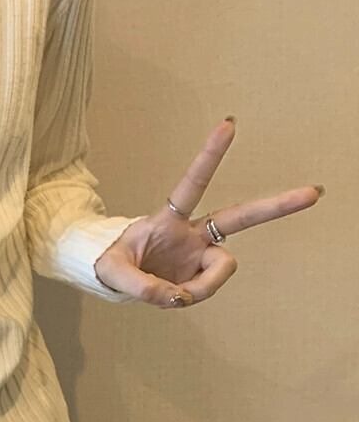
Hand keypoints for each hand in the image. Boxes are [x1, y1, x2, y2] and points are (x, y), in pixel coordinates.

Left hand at [93, 117, 324, 308]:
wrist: (111, 276)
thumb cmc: (108, 262)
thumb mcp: (111, 270)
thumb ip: (140, 285)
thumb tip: (176, 297)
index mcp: (168, 219)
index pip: (192, 184)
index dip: (210, 156)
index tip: (229, 124)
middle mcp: (191, 233)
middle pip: (240, 217)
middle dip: (276, 206)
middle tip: (314, 192)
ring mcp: (198, 254)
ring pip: (224, 266)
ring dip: (205, 285)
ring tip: (176, 295)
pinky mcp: (199, 273)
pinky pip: (207, 288)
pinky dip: (193, 296)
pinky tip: (173, 296)